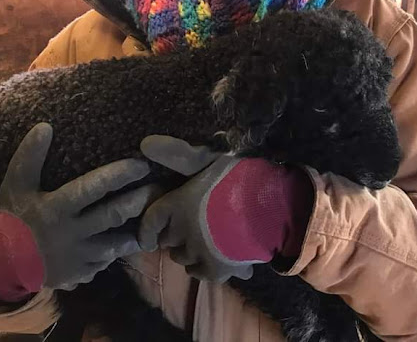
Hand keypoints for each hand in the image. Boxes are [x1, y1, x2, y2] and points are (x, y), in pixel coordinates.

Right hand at [0, 123, 161, 292]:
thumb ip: (29, 157)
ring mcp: (79, 256)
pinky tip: (139, 236)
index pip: (93, 188)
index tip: (142, 164)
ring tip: (159, 212)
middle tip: (160, 186)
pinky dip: (123, 248)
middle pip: (113, 214)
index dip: (119, 175)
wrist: (1, 267)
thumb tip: (45, 126)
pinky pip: (109, 260)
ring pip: (118, 241)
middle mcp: (72, 232)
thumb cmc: (12, 219)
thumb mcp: (14, 185)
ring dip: (139, 227)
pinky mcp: (83, 272)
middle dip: (140, 199)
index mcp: (57, 208)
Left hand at [138, 136, 313, 283]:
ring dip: (188, 252)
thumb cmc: (240, 179)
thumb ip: (180, 154)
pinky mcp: (216, 269)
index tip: (149, 239)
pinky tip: (212, 259)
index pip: (151, 221)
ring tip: (202, 244)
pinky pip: (199, 274)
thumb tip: (145, 142)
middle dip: (174, 236)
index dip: (148, 230)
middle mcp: (181, 231)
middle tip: (187, 230)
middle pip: (167, 241)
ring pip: (182, 258)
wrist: (270, 208)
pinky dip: (202, 268)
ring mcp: (198, 252)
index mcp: (177, 204)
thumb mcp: (209, 161)